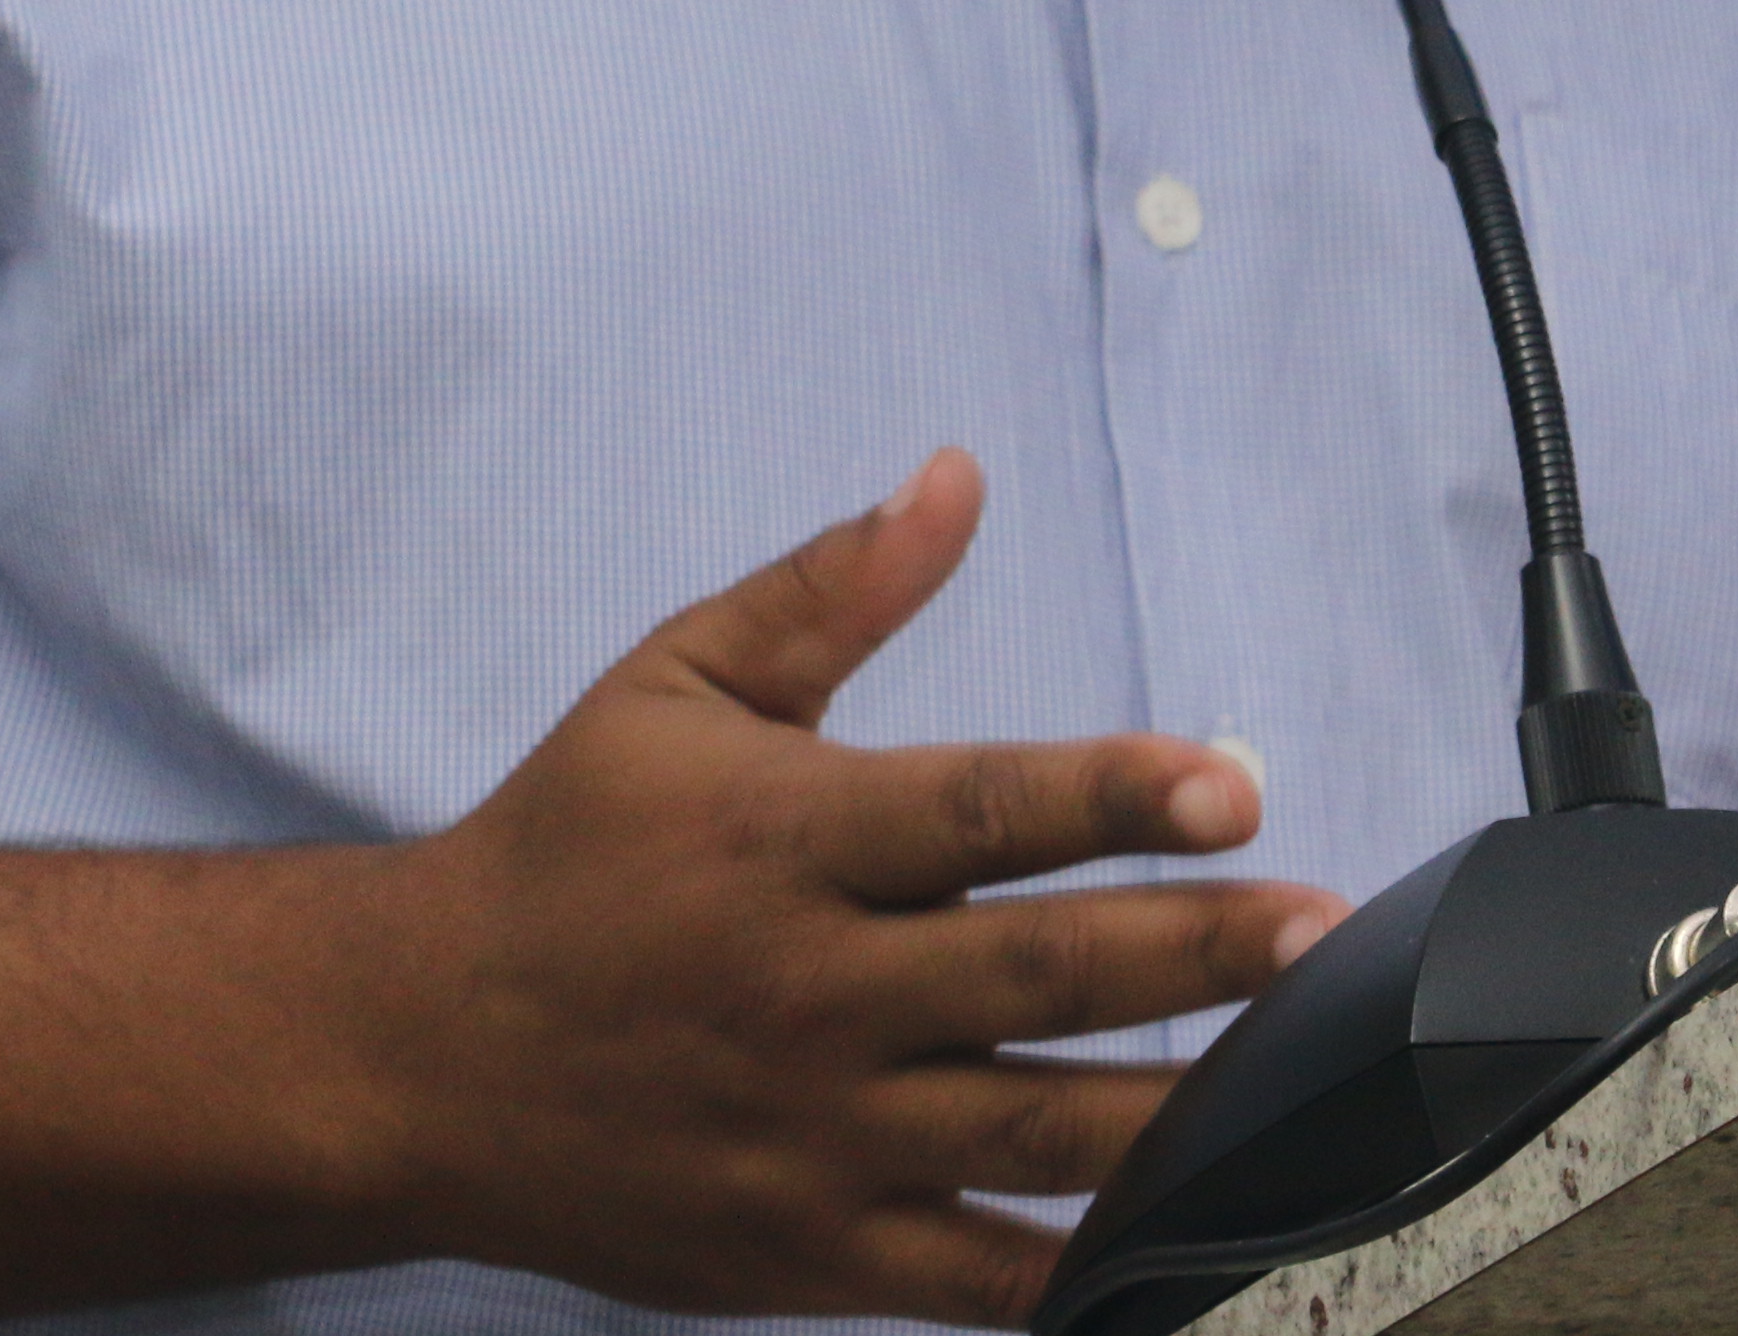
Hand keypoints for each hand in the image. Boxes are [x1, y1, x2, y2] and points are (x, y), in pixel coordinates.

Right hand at [360, 450, 1346, 1328]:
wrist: (414, 1055)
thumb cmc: (565, 850)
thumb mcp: (672, 686)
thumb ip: (827, 590)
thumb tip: (956, 480)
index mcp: (784, 841)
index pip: (977, 811)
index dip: (1113, 793)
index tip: (1233, 782)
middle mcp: (810, 990)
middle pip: (1034, 976)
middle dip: (1193, 953)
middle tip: (1323, 927)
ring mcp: (819, 1135)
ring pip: (1037, 1135)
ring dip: (1186, 1108)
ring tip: (1314, 1080)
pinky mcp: (813, 1253)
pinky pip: (978, 1275)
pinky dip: (1089, 1271)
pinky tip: (1202, 1243)